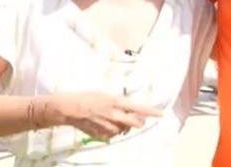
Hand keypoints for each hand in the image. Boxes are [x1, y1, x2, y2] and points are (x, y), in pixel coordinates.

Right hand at [45, 92, 161, 140]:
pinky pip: (113, 136)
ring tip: (112, 119)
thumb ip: (118, 102)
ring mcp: (109, 127)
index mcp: (117, 102)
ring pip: (125, 130)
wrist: (69, 108)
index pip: (140, 108)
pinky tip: (103, 125)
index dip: (152, 112)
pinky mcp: (102, 135)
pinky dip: (112, 132)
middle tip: (135, 118)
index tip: (162, 114)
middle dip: (139, 121)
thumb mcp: (105, 94)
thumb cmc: (86, 97)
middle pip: (136, 123)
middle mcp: (115, 115)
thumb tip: (127, 107)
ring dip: (123, 126)